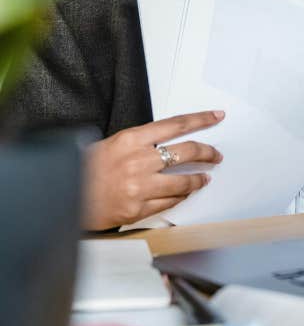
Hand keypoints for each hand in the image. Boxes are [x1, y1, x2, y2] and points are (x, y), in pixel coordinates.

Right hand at [83, 110, 224, 229]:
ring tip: (204, 178)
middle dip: (208, 152)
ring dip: (198, 179)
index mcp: (132, 139)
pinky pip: (169, 202)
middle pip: (187, 151)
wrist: (64, 196)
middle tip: (216, 155)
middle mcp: (140, 160)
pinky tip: (183, 194)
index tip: (216, 116)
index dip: (201, 119)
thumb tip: (167, 143)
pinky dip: (179, 197)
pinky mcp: (138, 209)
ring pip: (183, 181)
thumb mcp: (113, 144)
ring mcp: (141, 186)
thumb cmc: (85, 168)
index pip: (176, 124)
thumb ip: (141, 143)